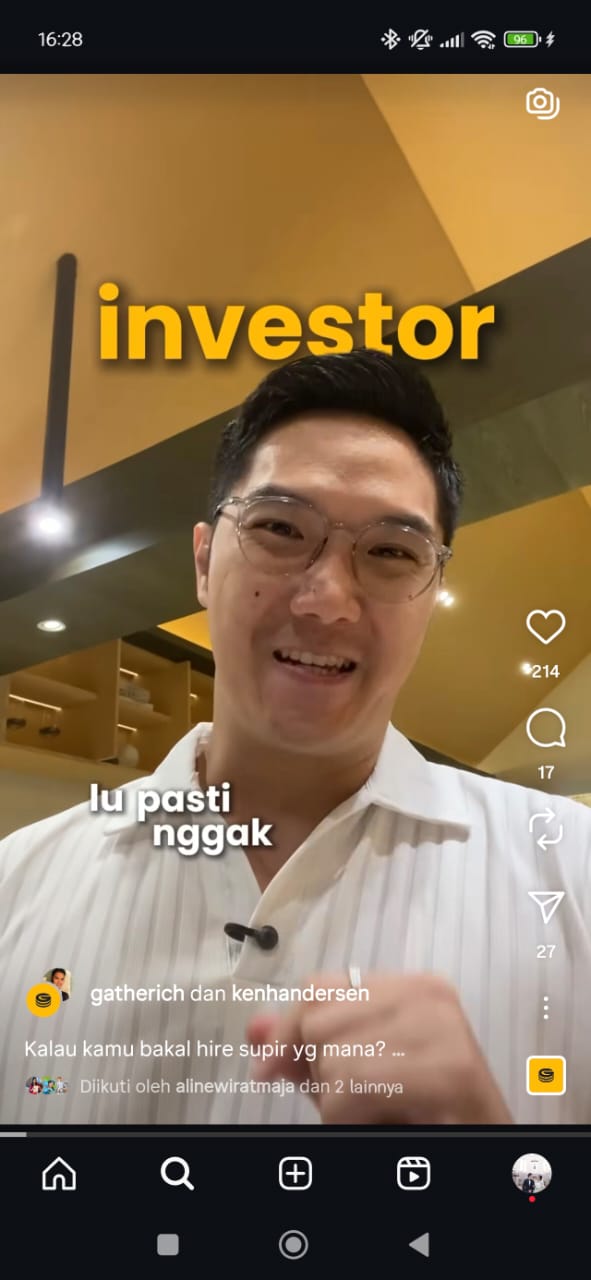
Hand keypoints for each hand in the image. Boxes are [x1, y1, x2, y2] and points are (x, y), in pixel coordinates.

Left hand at [246, 972, 512, 1123]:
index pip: (317, 987)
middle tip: (364, 1101)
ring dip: (340, 1104)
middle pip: (319, 1021)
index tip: (272, 1071)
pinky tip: (386, 1122)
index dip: (287, 1034)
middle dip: (323, 1074)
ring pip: (333, 1058)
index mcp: (408, 987)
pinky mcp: (453, 1068)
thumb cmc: (418, 1118)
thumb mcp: (353, 1077)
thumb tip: (254, 1028)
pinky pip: (355, 1087)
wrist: (484, 1155)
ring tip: (380, 1112)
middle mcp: (428, 993)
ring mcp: (444, 1026)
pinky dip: (351, 1118)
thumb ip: (305, 1051)